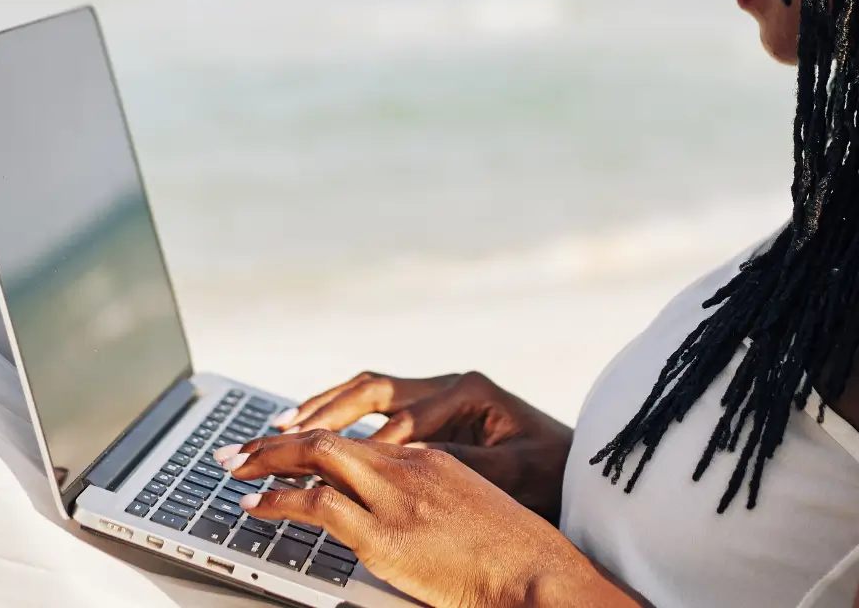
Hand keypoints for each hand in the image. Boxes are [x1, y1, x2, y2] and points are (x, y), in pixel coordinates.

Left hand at [218, 431, 634, 607]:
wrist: (538, 574)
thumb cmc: (514, 558)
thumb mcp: (468, 513)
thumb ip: (429, 505)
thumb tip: (396, 524)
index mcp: (430, 459)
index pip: (357, 439)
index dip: (313, 439)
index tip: (286, 444)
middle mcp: (408, 466)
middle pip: (327, 437)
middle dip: (275, 442)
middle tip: (237, 450)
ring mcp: (395, 497)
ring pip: (314, 458)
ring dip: (266, 461)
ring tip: (234, 469)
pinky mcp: (383, 533)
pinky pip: (316, 505)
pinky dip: (276, 500)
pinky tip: (255, 505)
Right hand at [275, 371, 573, 519]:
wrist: (578, 470)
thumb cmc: (552, 472)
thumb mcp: (513, 470)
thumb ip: (460, 461)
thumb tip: (404, 457)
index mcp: (467, 390)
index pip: (402, 419)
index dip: (363, 446)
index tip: (329, 469)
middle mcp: (447, 385)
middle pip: (372, 391)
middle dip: (324, 411)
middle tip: (280, 431)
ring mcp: (437, 397)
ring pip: (367, 395)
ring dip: (324, 410)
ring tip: (281, 427)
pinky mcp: (432, 414)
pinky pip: (375, 410)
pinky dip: (341, 419)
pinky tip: (313, 434)